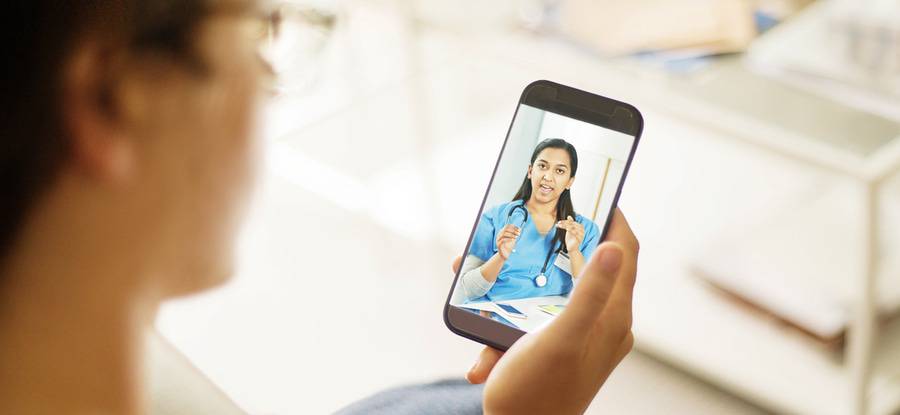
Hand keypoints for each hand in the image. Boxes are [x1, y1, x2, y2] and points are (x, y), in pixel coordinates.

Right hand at [454, 209, 638, 414]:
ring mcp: (580, 337)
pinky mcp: (558, 349)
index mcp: (613, 317)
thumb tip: (612, 246)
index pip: (624, 251)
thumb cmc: (536, 394)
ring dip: (517, 288)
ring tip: (484, 284)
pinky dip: (507, 324)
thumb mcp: (560, 337)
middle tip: (524, 231)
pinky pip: (533, 320)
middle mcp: (602, 324)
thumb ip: (589, 291)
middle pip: (584, 267)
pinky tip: (484, 348)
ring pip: (551, 293)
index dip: (612, 217)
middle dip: (549, 248)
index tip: (590, 193)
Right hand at [495, 224, 519, 259]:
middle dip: (513, 230)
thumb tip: (520, 229)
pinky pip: (502, 240)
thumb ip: (516, 234)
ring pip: (503, 234)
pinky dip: (508, 239)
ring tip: (516, 237)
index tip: (519, 229)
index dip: (513, 226)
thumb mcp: (513, 239)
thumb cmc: (509, 246)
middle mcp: (499, 235)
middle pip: (505, 229)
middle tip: (519, 234)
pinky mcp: (498, 244)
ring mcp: (498, 239)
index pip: (507, 226)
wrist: (505, 255)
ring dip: (511, 234)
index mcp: (502, 232)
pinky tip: (513, 240)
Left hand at [557, 215, 584, 253]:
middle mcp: (582, 230)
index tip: (559, 222)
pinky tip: (564, 229)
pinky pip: (574, 233)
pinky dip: (569, 230)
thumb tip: (569, 216)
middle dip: (564, 223)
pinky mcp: (579, 238)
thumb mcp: (570, 230)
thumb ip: (570, 223)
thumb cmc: (571, 239)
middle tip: (558, 223)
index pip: (572, 222)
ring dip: (565, 226)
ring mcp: (581, 234)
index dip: (565, 221)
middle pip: (572, 224)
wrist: (572, 248)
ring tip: (559, 225)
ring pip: (572, 227)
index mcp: (581, 227)